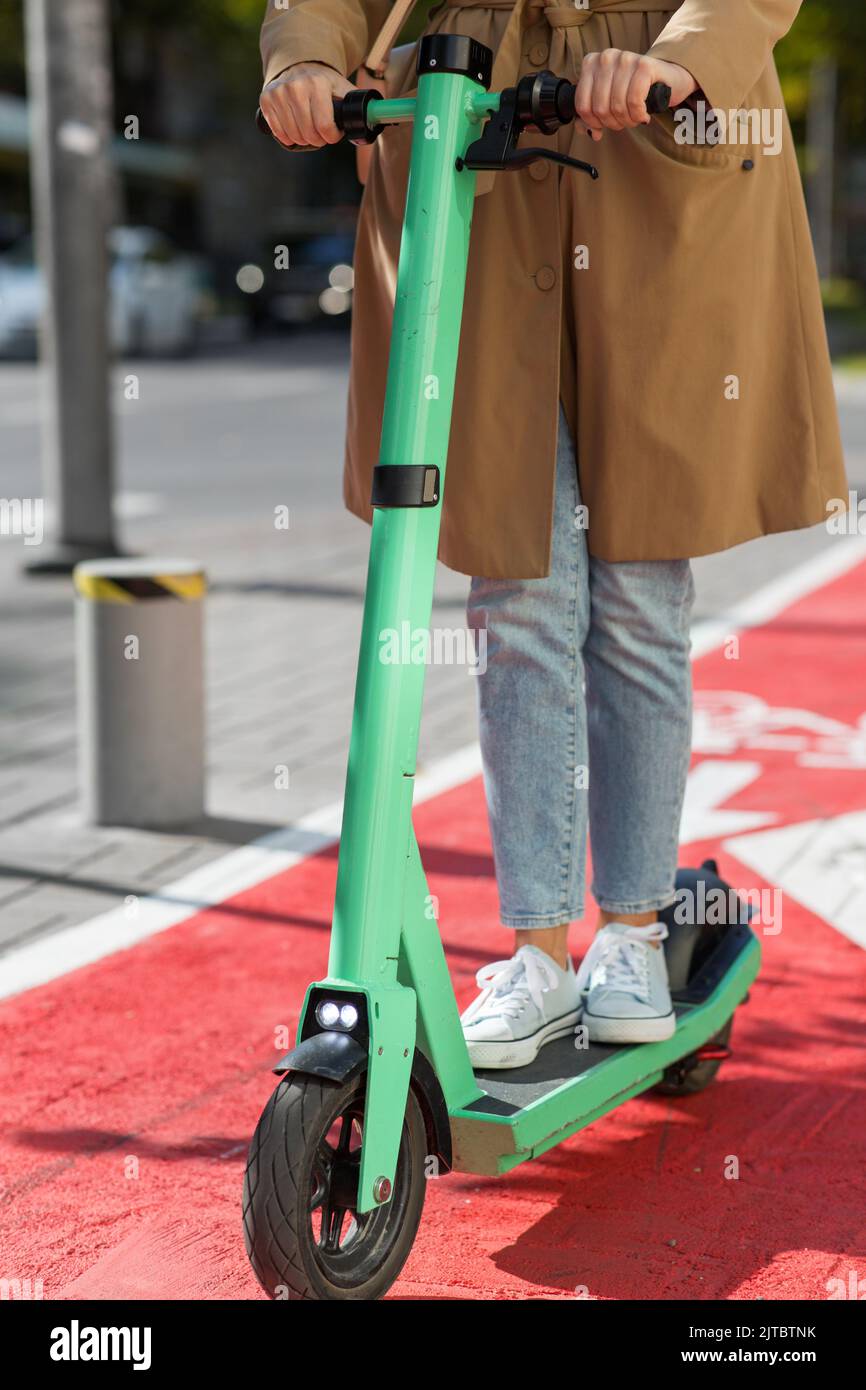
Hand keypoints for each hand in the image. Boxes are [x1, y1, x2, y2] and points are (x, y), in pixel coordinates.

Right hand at [260, 63, 354, 147]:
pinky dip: (288, 136)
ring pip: (294, 136)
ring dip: (304, 139)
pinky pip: (279, 133)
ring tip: (309, 129)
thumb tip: (373, 119)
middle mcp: (296, 87)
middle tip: (321, 133)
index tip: (333, 133)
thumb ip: (355, 104)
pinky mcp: (266, 100)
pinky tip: (294, 128)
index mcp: (317, 84)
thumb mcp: (342, 88)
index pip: (324, 127)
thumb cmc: (324, 82)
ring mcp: (278, 93)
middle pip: (309, 134)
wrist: (297, 65)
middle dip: (318, 139)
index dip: (331, 136)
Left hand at [575, 52, 697, 140]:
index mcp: (591, 63)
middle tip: (624, 121)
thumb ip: (592, 118)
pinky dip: (638, 115)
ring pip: (617, 107)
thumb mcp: (608, 102)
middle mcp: (606, 57)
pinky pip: (634, 101)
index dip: (593, 122)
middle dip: (613, 123)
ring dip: (627, 121)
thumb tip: (592, 133)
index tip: (604, 124)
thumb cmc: (633, 91)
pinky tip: (643, 115)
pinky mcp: (644, 65)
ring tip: (635, 118)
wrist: (666, 79)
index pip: (582, 104)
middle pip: (600, 108)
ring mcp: (625, 58)